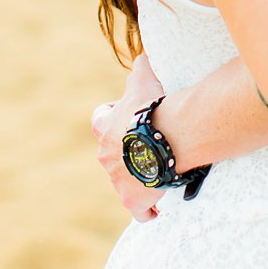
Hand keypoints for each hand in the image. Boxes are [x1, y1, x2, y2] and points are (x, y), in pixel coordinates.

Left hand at [91, 54, 165, 221]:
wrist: (167, 136)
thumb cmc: (154, 106)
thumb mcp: (143, 78)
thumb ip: (141, 67)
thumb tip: (144, 56)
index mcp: (104, 128)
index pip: (100, 121)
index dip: (112, 120)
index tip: (129, 119)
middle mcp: (105, 156)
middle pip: (112, 156)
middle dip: (130, 153)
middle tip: (152, 149)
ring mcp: (117, 181)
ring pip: (125, 183)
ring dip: (140, 180)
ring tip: (159, 176)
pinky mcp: (132, 201)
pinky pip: (138, 212)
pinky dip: (146, 211)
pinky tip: (157, 209)